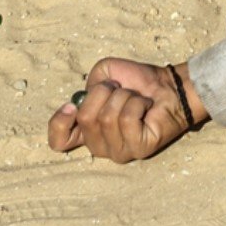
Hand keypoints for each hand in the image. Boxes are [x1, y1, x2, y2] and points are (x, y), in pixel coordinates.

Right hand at [47, 57, 205, 162]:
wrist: (167, 86)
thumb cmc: (136, 82)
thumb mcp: (103, 74)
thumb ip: (88, 85)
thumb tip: (87, 101)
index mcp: (86, 130)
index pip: (58, 141)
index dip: (59, 124)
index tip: (72, 106)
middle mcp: (99, 145)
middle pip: (85, 119)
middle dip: (102, 93)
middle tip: (119, 90)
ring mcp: (119, 151)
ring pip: (107, 118)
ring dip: (123, 96)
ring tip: (135, 98)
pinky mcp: (139, 149)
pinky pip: (128, 120)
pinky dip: (137, 103)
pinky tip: (146, 107)